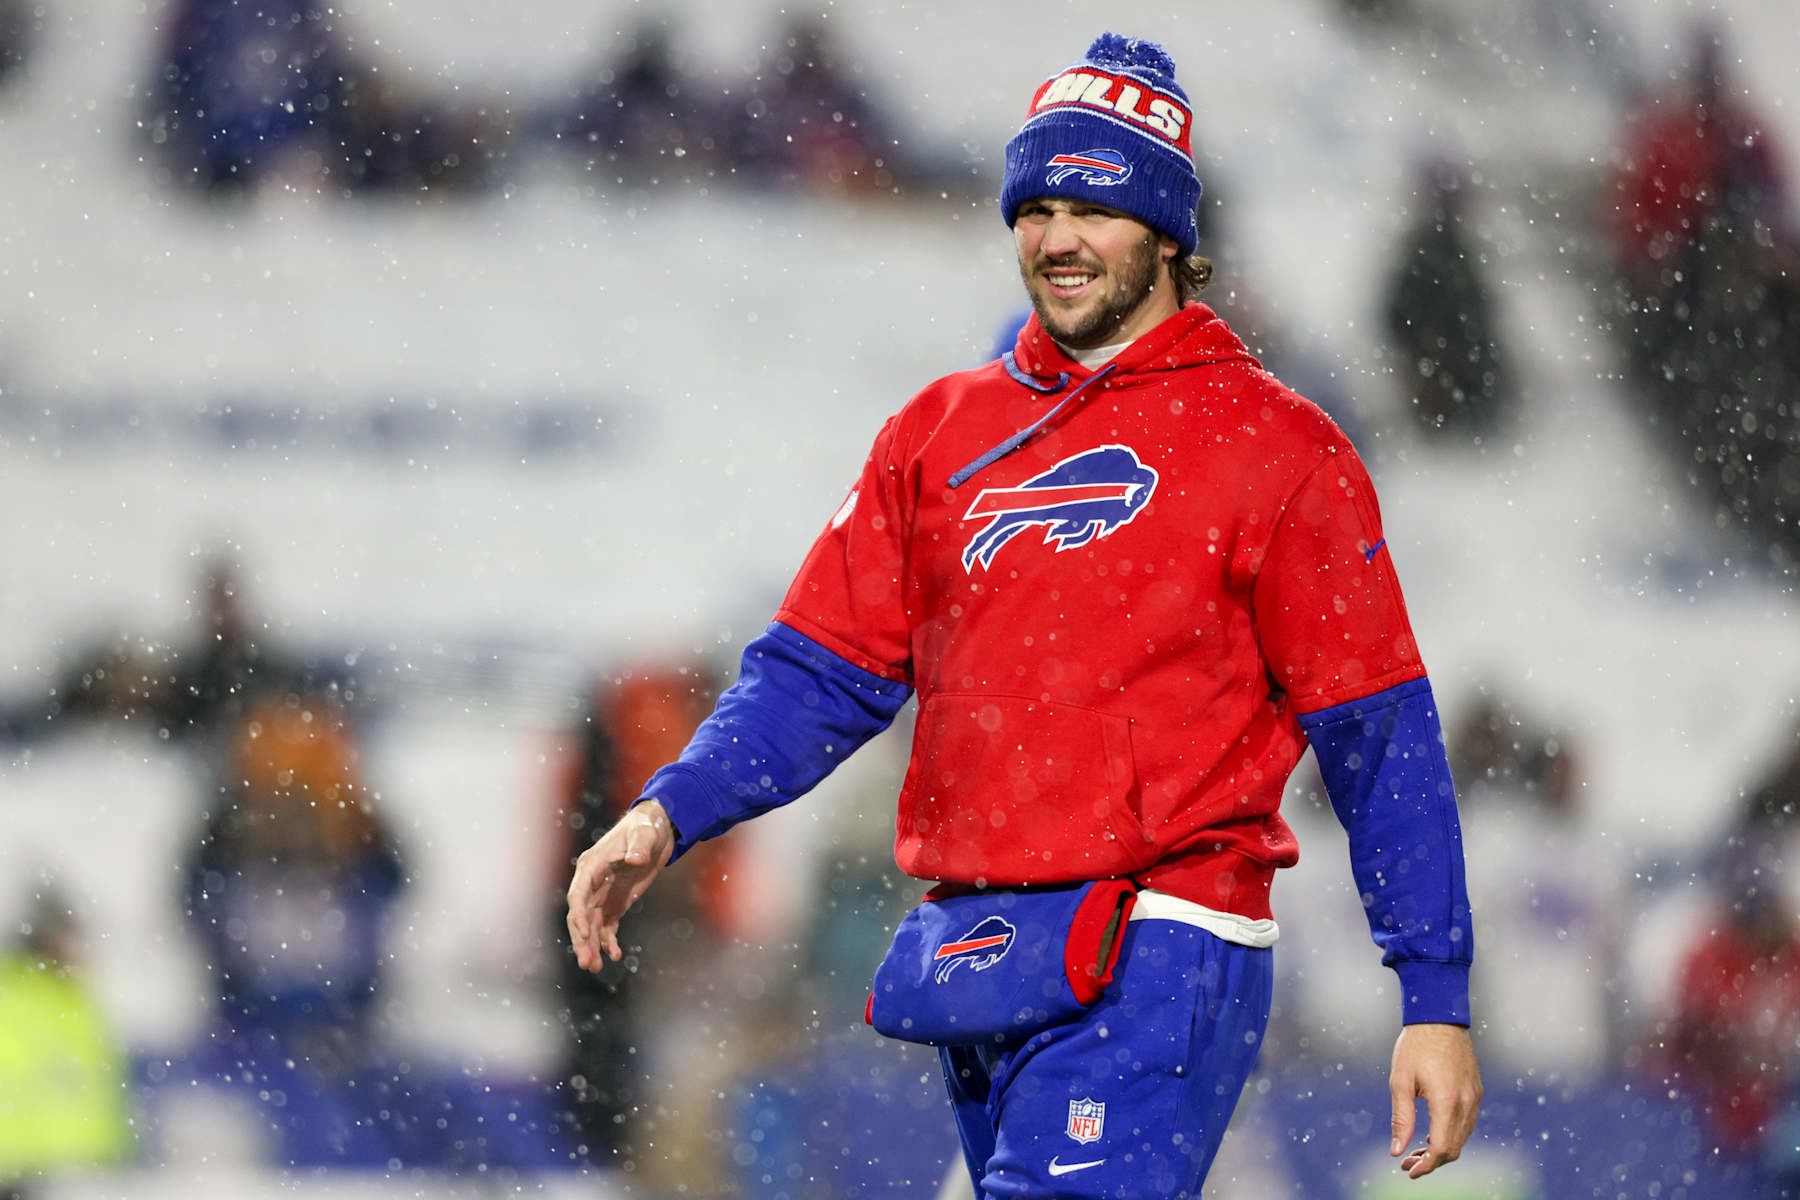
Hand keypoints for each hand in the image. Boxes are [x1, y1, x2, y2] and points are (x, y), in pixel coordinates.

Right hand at [565, 800, 675, 971]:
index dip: (578, 914)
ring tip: (595, 968)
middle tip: (587, 964)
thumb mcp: (646, 833)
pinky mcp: (615, 903)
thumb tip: (635, 859)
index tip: (583, 932)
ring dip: (591, 946)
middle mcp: (592, 882)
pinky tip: (615, 956)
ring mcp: (602, 895)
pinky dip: (608, 941)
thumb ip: (639, 846)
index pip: (578, 894)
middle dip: (582, 940)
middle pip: (580, 916)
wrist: (657, 830)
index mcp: (592, 866)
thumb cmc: (647, 827)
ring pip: (591, 926)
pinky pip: (607, 926)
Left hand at [1388, 1022, 1481, 1178]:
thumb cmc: (1415, 1046)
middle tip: (1408, 1163)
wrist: (1439, 1018)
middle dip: (1432, 1161)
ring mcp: (1475, 1097)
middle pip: (1454, 1148)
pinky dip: (1451, 1134)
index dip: (1427, 1165)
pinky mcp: (1476, 1091)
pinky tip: (1432, 1133)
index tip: (1409, 1171)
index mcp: (1446, 1101)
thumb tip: (1396, 1150)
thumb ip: (1401, 1118)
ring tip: (1416, 1150)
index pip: (1442, 1148)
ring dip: (1442, 1149)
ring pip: (1463, 1137)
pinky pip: (1467, 1123)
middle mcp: (1466, 1102)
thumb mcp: (1400, 1081)